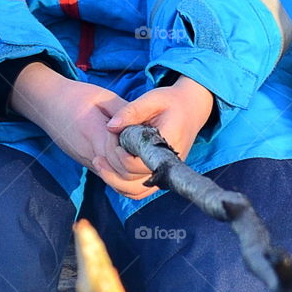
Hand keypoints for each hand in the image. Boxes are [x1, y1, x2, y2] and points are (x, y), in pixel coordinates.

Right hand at [9, 63, 160, 195]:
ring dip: (137, 177)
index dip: (138, 152)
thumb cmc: (75, 96)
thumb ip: (124, 112)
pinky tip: (137, 164)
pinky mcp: (90, 166)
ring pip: (119, 185)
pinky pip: (113, 181)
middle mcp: (92, 155)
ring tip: (146, 158)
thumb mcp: (102, 96)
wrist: (47, 104)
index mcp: (95, 135)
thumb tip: (144, 125)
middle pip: (123, 176)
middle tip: (151, 149)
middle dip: (142, 167)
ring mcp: (90, 163)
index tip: (147, 139)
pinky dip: (128, 179)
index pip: (122, 156)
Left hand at [100, 75, 216, 198]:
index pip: (140, 163)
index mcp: (169, 144)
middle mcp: (169, 164)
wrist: (191, 109)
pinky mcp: (161, 175)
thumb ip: (130, 112)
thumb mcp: (152, 99)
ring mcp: (166, 172)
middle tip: (99, 155)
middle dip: (113, 169)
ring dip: (114, 181)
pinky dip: (123, 186)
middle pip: (135, 182)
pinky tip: (110, 171)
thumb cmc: (170, 102)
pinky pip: (140, 190)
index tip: (111, 139)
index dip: (120, 155)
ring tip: (99, 163)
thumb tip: (110, 127)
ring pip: (136, 191)